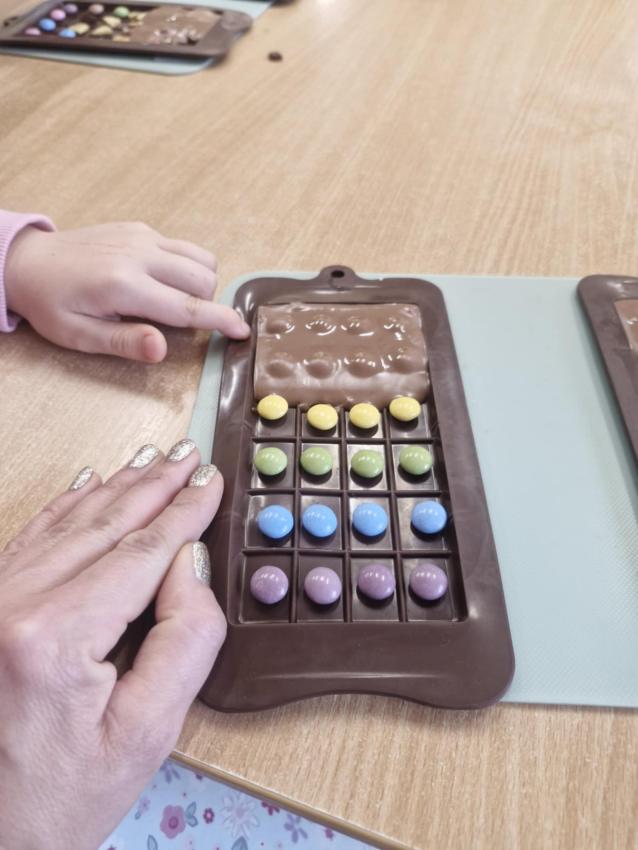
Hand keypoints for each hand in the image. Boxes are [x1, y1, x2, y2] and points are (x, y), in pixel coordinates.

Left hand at [0, 439, 225, 849]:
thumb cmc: (64, 795)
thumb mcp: (147, 734)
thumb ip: (184, 642)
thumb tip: (188, 565)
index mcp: (55, 635)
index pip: (139, 553)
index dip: (183, 512)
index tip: (211, 481)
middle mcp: (13, 604)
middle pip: (104, 525)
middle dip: (155, 486)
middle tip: (190, 455)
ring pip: (68, 523)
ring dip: (116, 488)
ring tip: (151, 459)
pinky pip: (30, 538)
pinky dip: (65, 507)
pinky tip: (86, 486)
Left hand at [4, 221, 249, 361]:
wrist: (27, 261)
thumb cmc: (52, 305)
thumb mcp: (79, 335)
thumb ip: (124, 341)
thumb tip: (162, 348)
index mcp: (124, 286)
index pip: (187, 307)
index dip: (220, 321)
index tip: (243, 331)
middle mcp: (139, 255)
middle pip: (202, 280)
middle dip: (206, 305)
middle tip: (179, 322)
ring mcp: (142, 237)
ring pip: (200, 259)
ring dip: (201, 284)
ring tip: (175, 301)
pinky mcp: (141, 229)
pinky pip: (183, 247)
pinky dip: (187, 266)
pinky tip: (161, 280)